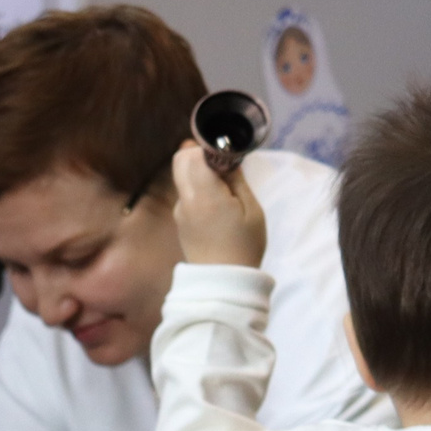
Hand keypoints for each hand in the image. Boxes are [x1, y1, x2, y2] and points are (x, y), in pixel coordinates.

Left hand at [170, 142, 267, 268]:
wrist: (223, 283)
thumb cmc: (244, 245)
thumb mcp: (251, 209)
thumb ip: (235, 179)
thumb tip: (225, 158)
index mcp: (202, 195)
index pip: (190, 154)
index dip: (208, 147)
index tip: (227, 154)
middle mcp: (184, 200)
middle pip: (180, 160)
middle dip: (200, 155)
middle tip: (225, 167)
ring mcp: (179, 212)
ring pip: (183, 176)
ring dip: (200, 173)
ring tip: (226, 189)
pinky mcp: (180, 221)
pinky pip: (186, 193)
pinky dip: (199, 188)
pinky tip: (218, 203)